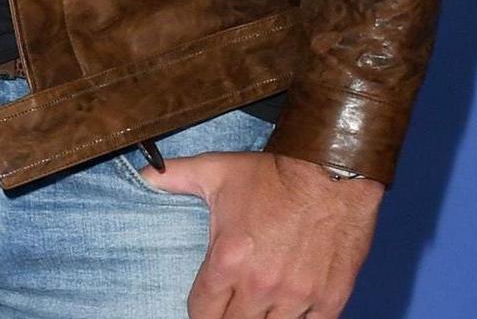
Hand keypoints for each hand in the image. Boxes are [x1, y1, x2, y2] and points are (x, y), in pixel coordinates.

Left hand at [146, 150, 382, 316]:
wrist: (332, 172)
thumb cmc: (273, 174)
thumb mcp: (216, 171)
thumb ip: (174, 177)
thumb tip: (143, 176)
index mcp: (228, 260)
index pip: (202, 312)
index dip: (200, 311)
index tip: (205, 305)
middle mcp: (261, 286)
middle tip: (230, 308)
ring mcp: (297, 296)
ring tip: (259, 309)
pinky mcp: (329, 299)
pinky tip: (290, 311)